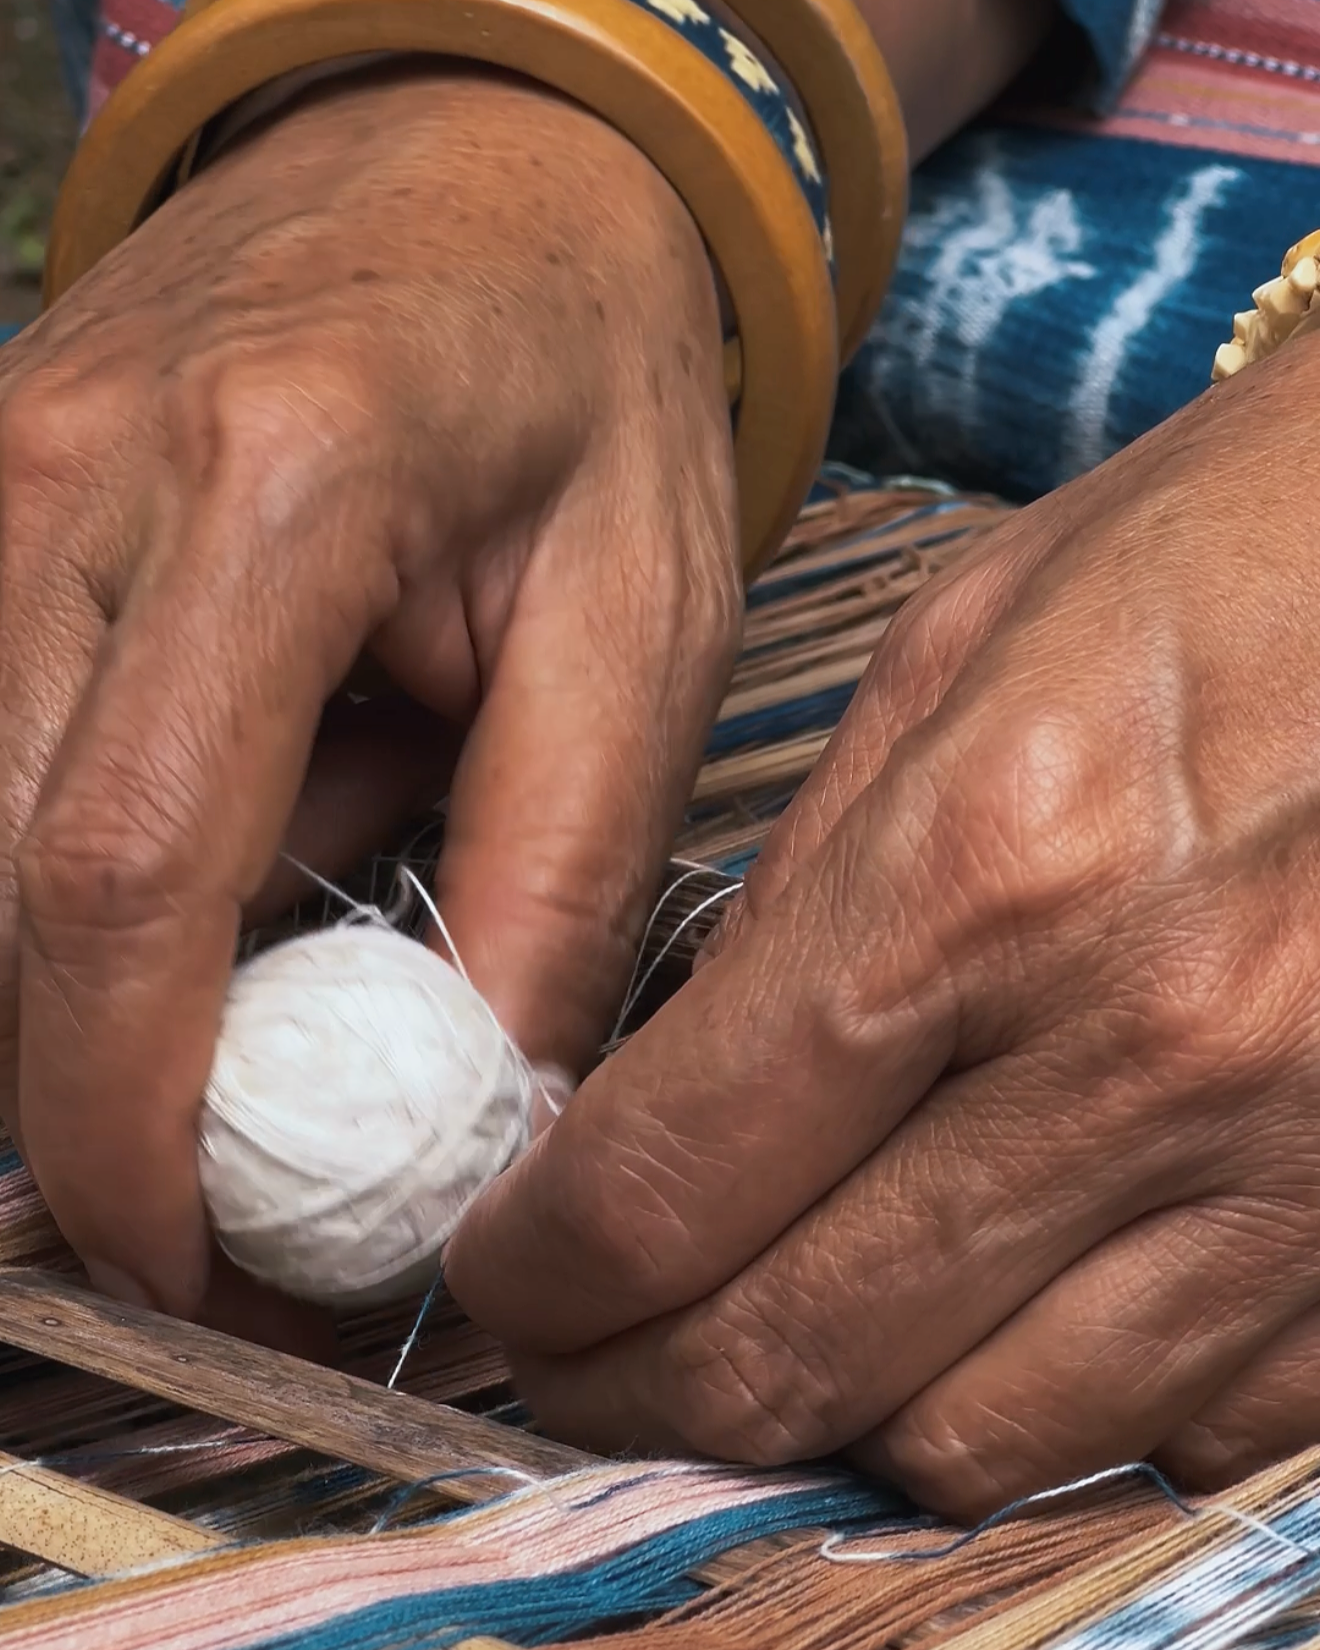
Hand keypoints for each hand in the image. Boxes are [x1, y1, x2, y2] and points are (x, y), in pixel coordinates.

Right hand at [0, 64, 738, 1329]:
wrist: (488, 180)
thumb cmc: (587, 388)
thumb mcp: (636, 630)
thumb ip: (552, 879)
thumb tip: (466, 1122)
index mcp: (266, 486)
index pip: (122, 869)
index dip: (129, 1117)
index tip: (191, 1255)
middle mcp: (62, 478)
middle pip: (4, 891)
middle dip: (109, 1090)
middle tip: (262, 1182)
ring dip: (122, 963)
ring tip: (315, 902)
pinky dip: (103, 865)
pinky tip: (253, 809)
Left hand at [447, 329, 1319, 1520]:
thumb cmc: (1216, 564)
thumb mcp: (956, 658)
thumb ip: (804, 891)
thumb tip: (679, 1089)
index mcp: (986, 865)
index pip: (673, 1174)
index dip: (540, 1266)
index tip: (504, 1272)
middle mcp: (1141, 1045)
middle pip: (797, 1346)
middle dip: (632, 1383)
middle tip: (580, 1358)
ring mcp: (1289, 1163)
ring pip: (980, 1440)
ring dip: (832, 1421)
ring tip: (774, 1337)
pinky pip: (1174, 1433)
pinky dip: (1044, 1406)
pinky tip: (991, 1317)